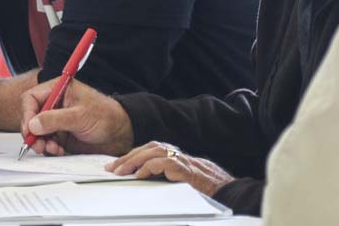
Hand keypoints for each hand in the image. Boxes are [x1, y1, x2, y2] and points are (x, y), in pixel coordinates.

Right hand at [20, 78, 133, 156]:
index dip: (28, 114)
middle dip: (33, 132)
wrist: (119, 134)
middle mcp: (55, 104)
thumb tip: (33, 124)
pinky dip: (49, 148)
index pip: (32, 98)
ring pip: (37, 132)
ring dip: (41, 143)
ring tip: (51, 148)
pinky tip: (58, 150)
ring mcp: (56, 120)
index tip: (30, 129)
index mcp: (58, 90)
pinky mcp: (60, 135)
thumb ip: (55, 119)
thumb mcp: (80, 116)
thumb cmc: (106, 116)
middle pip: (31, 117)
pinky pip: (46, 142)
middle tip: (37, 144)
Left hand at [107, 141, 234, 196]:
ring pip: (152, 152)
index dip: (131, 155)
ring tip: (120, 171)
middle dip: (127, 157)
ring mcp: (181, 159)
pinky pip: (162, 164)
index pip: (148, 149)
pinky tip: (139, 175)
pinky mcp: (184, 168)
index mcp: (174, 155)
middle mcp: (176, 154)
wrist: (226, 190)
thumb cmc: (204, 187)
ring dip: (134, 160)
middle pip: (147, 148)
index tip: (116, 165)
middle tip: (112, 167)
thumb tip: (142, 179)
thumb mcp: (179, 180)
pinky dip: (149, 167)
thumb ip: (164, 177)